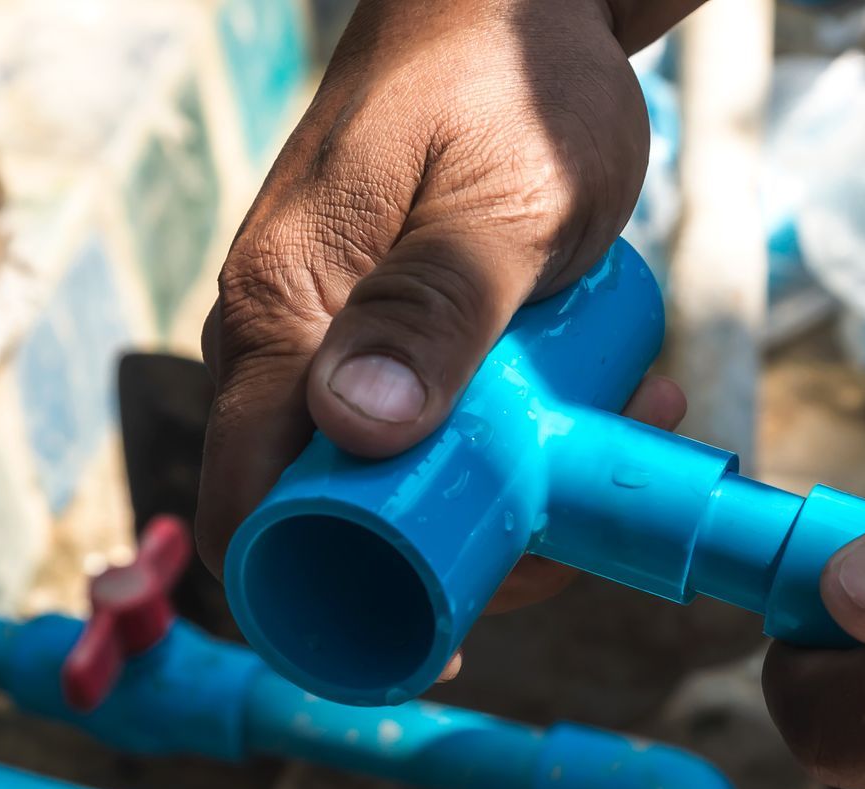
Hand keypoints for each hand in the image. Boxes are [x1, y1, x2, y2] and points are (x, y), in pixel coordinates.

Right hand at [197, 0, 681, 608]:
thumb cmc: (508, 77)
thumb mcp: (501, 201)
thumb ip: (436, 308)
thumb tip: (359, 429)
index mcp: (280, 317)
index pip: (250, 505)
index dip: (325, 595)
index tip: (440, 634)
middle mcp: (284, 339)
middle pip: (328, 514)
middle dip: (451, 548)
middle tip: (565, 527)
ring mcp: (334, 337)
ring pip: (391, 476)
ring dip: (500, 493)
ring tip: (614, 439)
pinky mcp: (389, 328)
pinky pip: (429, 421)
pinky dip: (508, 441)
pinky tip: (604, 406)